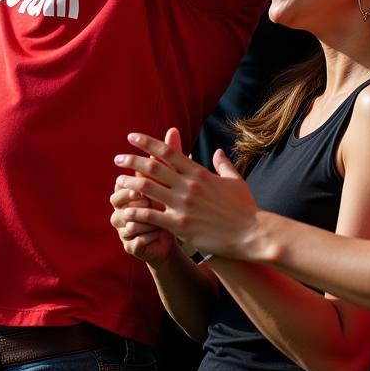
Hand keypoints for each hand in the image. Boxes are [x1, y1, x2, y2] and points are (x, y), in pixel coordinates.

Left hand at [114, 133, 259, 260]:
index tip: (132, 137)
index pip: (168, 151)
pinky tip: (126, 212)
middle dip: (132, 160)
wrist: (251, 233)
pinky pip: (152, 217)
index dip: (147, 142)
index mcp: (199, 172)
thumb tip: (218, 151)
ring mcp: (183, 206)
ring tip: (118, 183)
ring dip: (130, 184)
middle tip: (118, 157)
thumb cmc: (245, 208)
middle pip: (153, 167)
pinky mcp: (180, 226)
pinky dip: (137, 213)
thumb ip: (224, 164)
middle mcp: (188, 186)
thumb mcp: (235, 180)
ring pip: (148, 190)